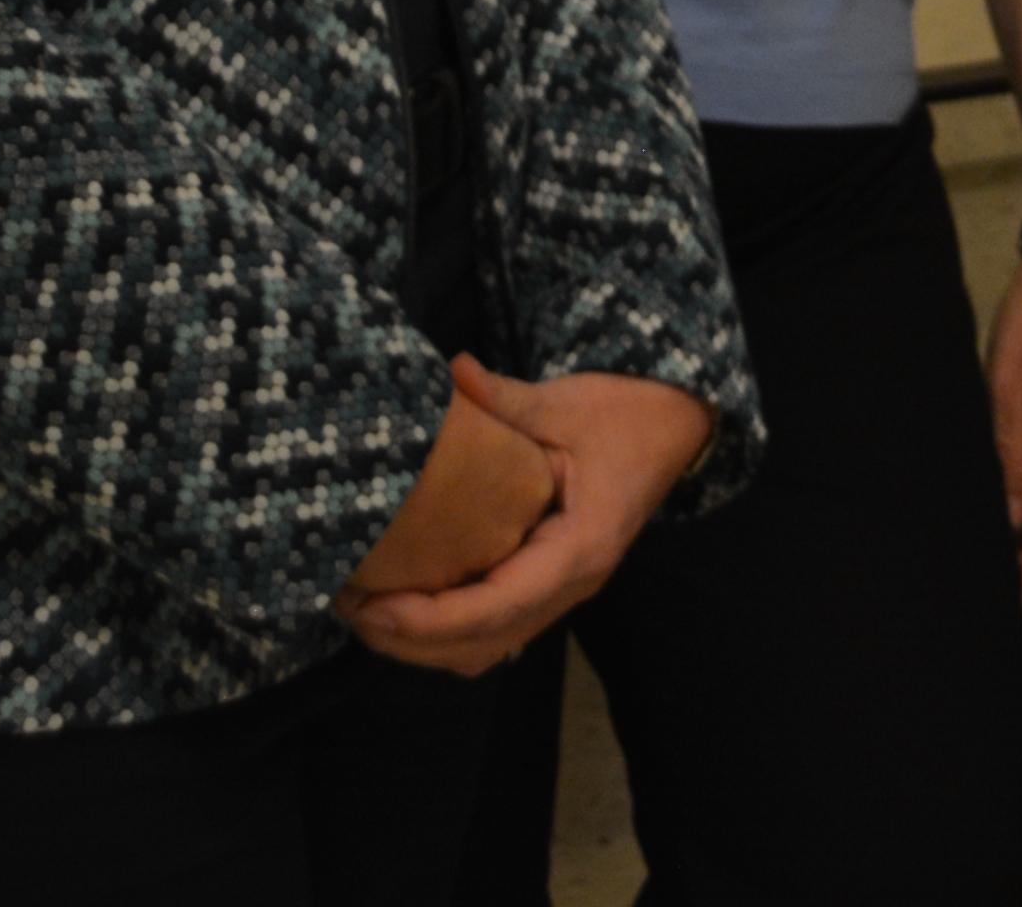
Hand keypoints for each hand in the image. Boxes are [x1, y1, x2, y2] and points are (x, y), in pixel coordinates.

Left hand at [338, 359, 714, 675]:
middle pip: (481, 646)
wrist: (672, 428)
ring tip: (365, 613)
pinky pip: (492, 634)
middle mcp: (572, 586)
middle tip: (348, 608)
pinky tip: (405, 607)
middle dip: (410, 641)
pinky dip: (445, 635)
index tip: (374, 605)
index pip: (497, 607)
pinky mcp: (547, 588)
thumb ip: (509, 398)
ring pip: (484, 650)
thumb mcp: (567, 403)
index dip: (430, 619)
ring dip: (423, 646)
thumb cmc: (623, 415)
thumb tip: (454, 370)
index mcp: (579, 548)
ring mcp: (561, 594)